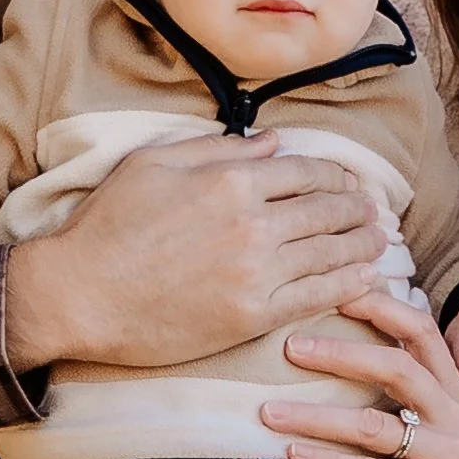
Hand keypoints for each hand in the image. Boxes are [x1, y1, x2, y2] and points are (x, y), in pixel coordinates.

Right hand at [6, 131, 387, 371]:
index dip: (336, 176)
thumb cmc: (107, 226)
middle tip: (373, 211)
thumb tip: (274, 141)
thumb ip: (218, 148)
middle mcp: (253, 224)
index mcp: (231, 180)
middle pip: (326, 210)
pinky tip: (367, 279)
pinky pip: (316, 297)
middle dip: (357, 209)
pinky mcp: (252, 317)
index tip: (350, 182)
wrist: (79, 294)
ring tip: (379, 241)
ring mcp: (256, 273)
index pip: (304, 172)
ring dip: (362, 245)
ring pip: (330, 253)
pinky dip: (349, 285)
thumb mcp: (154, 164)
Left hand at [262, 285, 458, 458]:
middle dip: (339, 353)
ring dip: (315, 418)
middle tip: (288, 347)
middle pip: (395, 367)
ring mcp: (446, 457)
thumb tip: (379, 372)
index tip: (338, 291)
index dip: (382, 307)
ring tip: (269, 413)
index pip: (423, 332)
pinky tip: (297, 456)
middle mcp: (455, 418)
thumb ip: (432, 401)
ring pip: (374, 426)